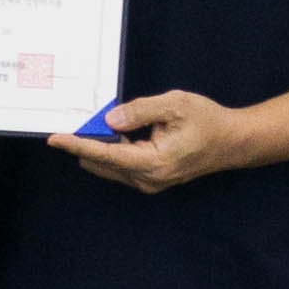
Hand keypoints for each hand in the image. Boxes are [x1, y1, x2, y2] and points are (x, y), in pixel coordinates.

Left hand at [57, 91, 254, 194]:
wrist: (233, 142)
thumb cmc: (208, 122)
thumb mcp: (175, 105)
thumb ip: (139, 111)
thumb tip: (109, 120)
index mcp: (153, 163)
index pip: (105, 154)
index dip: (78, 145)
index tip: (56, 138)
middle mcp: (148, 179)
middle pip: (103, 162)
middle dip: (86, 143)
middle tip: (75, 120)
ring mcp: (150, 182)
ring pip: (110, 165)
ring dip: (100, 146)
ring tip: (95, 123)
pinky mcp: (151, 179)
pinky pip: (122, 165)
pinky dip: (112, 150)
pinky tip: (113, 132)